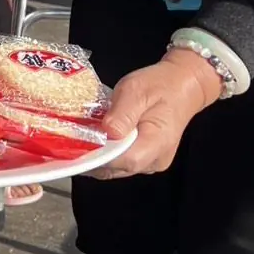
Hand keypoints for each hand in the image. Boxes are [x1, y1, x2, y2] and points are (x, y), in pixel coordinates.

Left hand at [89, 50, 223, 178]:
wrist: (182, 85)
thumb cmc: (160, 85)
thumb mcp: (136, 90)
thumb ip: (122, 113)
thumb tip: (108, 133)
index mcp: (156, 144)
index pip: (122, 161)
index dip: (97, 155)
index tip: (77, 143)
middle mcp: (154, 161)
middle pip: (115, 168)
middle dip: (92, 156)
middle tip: (71, 138)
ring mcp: (150, 163)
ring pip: (116, 168)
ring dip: (98, 155)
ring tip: (82, 136)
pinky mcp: (146, 159)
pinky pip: (121, 162)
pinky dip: (107, 153)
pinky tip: (97, 138)